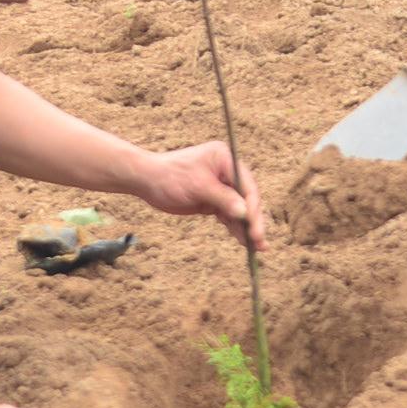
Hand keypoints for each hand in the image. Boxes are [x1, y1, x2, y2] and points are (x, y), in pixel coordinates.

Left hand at [133, 140, 266, 251]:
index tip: (255, 227)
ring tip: (258, 248)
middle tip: (260, 241)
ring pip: (239, 209)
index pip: (246, 185)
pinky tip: (244, 241)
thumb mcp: (198, 187)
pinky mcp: (213, 199)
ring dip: (247, 227)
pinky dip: (235, 227)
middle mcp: (227, 171)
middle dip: (253, 220)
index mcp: (226, 159)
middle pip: (246, 198)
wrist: (147, 181)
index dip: (253, 207)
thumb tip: (245, 213)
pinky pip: (228, 214)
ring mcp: (221, 186)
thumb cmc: (170, 177)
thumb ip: (223, 199)